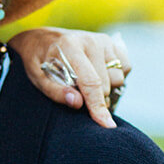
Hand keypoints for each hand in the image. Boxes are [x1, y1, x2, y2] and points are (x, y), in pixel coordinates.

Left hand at [9, 27, 131, 127]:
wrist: (42, 39)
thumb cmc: (38, 61)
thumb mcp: (37, 78)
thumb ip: (55, 91)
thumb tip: (77, 103)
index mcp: (70, 46)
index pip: (90, 82)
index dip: (97, 106)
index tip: (105, 125)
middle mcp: (91, 41)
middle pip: (106, 84)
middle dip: (97, 99)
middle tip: (80, 98)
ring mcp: (104, 40)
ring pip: (119, 78)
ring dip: (107, 89)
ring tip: (87, 86)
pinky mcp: (113, 43)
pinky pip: (126, 68)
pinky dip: (116, 77)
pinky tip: (99, 76)